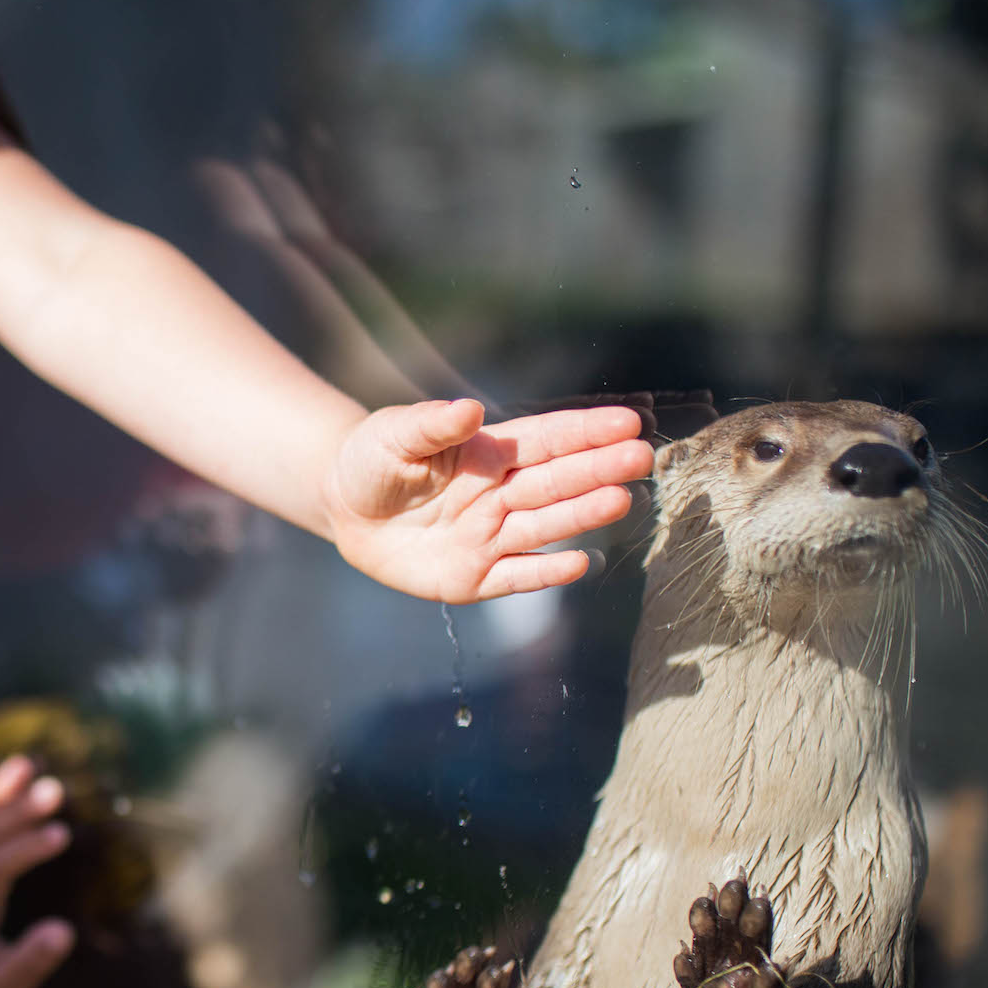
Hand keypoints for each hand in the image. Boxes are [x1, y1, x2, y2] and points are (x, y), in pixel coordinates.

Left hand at [323, 398, 652, 600]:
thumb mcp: (395, 435)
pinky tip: (580, 563)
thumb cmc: (375, 460)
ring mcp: (491, 536)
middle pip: (556, 482)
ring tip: (621, 500)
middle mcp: (499, 495)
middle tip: (641, 458)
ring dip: (582, 514)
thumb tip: (469, 409)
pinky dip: (545, 573)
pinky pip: (516, 576)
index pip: (547, 440)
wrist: (345, 509)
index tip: (627, 423)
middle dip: (598, 470)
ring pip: (544, 526)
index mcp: (489, 454)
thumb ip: (432, 424)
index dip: (586, 432)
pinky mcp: (474, 578)